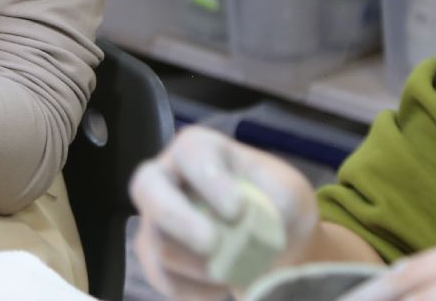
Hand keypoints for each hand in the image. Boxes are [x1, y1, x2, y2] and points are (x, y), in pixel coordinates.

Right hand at [131, 126, 318, 300]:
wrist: (274, 240)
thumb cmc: (277, 203)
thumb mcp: (288, 192)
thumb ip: (276, 201)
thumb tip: (254, 225)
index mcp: (198, 149)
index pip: (191, 155)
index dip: (209, 181)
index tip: (238, 210)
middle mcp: (166, 177)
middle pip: (147, 189)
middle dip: (178, 219)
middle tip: (212, 244)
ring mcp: (155, 217)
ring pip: (158, 242)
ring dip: (201, 265)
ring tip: (236, 271)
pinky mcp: (154, 254)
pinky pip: (162, 277)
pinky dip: (196, 290)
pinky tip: (222, 286)